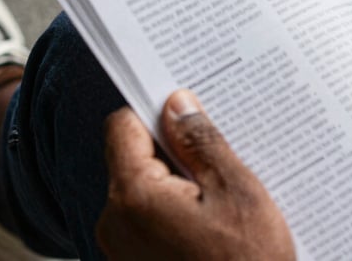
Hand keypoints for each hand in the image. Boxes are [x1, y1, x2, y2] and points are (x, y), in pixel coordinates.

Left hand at [96, 90, 294, 260]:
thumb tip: (177, 104)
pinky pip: (148, 216)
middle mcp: (115, 221)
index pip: (122, 126)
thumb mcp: (236, 191)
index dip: (155, 112)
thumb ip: (201, 142)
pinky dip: (176, 206)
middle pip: (133, 156)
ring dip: (179, 179)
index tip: (189, 112)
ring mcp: (121, 247)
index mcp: (134, 197)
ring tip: (222, 192)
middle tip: (219, 156)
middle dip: (173, 149)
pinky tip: (212, 217)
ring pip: (143, 186)